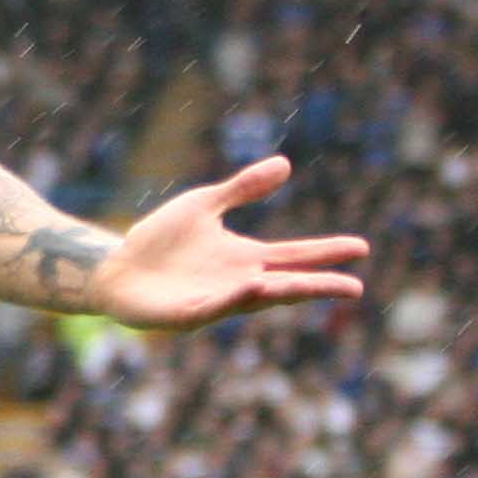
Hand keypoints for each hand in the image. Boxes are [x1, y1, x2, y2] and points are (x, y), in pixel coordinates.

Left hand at [89, 157, 367, 330]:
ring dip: (276, 292)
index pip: (294, 255)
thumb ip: (242, 189)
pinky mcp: (186, 313)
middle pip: (286, 285)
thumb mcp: (203, 205)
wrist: (116, 268)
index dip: (326, 252)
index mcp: (246, 259)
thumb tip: (285, 164)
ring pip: (253, 300)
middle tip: (354, 288)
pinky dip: (231, 298)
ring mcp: (215, 300)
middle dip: (317, 286)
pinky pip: (213, 306)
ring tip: (302, 285)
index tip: (360, 247)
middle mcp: (238, 283)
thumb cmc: (161, 240)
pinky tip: (249, 286)